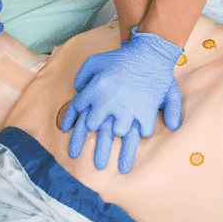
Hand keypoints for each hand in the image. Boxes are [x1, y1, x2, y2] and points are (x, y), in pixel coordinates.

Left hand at [61, 33, 184, 172]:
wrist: (149, 52)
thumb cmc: (121, 57)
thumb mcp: (95, 61)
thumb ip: (83, 76)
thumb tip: (77, 90)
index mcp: (94, 91)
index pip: (79, 112)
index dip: (76, 131)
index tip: (73, 147)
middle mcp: (108, 103)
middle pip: (97, 129)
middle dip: (97, 147)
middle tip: (97, 165)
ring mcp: (128, 109)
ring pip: (119, 135)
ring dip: (120, 152)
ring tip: (121, 169)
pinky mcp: (145, 112)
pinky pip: (142, 131)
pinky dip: (141, 138)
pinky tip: (141, 146)